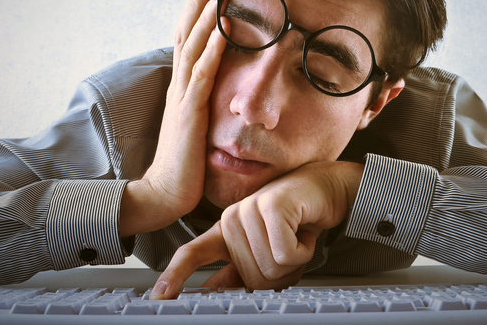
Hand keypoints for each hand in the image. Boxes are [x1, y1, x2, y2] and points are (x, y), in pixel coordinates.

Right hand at [119, 0, 226, 236]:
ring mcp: (182, 97)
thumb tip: (213, 89)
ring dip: (205, 19)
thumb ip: (200, 103)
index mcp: (180, 88)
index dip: (194, 14)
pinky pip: (202, 75)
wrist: (166, 192)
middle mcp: (178, 86)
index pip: (186, 42)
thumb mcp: (194, 124)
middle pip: (185, 35)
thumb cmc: (184, 162)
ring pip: (193, 48)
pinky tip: (224, 31)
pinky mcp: (190, 113)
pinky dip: (214, 50)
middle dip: (196, 4)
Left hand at [150, 161, 364, 297]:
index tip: (159, 297)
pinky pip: (284, 254)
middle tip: (291, 251)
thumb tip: (214, 290)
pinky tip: (304, 232)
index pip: (192, 254)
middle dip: (280, 274)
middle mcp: (231, 218)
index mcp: (225, 231)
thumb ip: (239, 271)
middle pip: (250, 278)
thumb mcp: (266, 250)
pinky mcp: (271, 206)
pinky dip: (303, 251)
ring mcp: (249, 209)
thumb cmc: (298, 219)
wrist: (327, 188)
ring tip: (297, 238)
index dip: (175, 276)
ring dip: (294, 262)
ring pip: (269, 268)